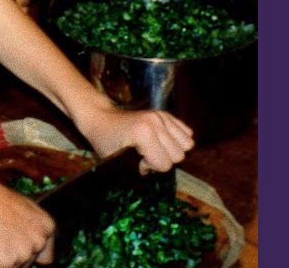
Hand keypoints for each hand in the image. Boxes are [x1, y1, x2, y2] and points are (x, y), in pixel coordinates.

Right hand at [0, 174, 55, 267]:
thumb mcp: (21, 206)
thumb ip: (30, 226)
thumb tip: (25, 240)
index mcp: (46, 226)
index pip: (45, 257)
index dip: (29, 254)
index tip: (17, 250)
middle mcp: (39, 241)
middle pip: (28, 263)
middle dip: (13, 256)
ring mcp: (24, 254)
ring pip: (13, 267)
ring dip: (0, 259)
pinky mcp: (6, 263)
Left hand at [74, 98, 194, 172]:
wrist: (101, 118)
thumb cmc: (105, 141)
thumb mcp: (115, 162)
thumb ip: (135, 173)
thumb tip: (151, 176)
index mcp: (144, 133)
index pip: (165, 164)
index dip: (151, 168)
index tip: (136, 161)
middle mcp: (156, 122)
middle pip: (179, 155)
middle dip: (163, 160)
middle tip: (144, 155)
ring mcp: (162, 116)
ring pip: (187, 144)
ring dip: (173, 151)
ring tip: (155, 148)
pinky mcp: (165, 114)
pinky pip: (187, 133)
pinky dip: (177, 140)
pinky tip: (161, 141)